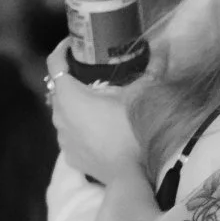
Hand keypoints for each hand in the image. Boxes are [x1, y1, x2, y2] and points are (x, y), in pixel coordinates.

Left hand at [47, 39, 142, 182]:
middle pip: (59, 89)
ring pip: (63, 113)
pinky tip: (97, 129)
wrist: (130, 176)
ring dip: (75, 105)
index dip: (62, 49)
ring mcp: (62, 138)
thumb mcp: (143, 96)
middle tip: (93, 73)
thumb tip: (164, 47)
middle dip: (72, 79)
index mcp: (70, 96)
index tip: (74, 44)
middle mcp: (59, 115)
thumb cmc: (132, 132)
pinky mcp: (70, 156)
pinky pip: (70, 134)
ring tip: (97, 102)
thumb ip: (152, 68)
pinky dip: (79, 127)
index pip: (55, 64)